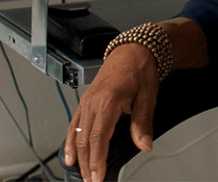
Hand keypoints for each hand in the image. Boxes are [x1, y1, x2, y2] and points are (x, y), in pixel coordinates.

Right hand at [64, 43, 159, 181]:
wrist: (134, 49)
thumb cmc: (141, 69)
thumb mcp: (148, 96)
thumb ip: (143, 123)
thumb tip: (145, 145)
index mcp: (108, 101)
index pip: (98, 138)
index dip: (97, 161)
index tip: (98, 178)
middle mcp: (93, 102)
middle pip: (84, 140)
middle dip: (87, 164)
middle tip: (92, 181)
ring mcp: (87, 101)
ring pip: (76, 134)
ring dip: (78, 157)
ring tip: (83, 174)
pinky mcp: (86, 100)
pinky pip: (73, 124)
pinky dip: (69, 142)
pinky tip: (69, 156)